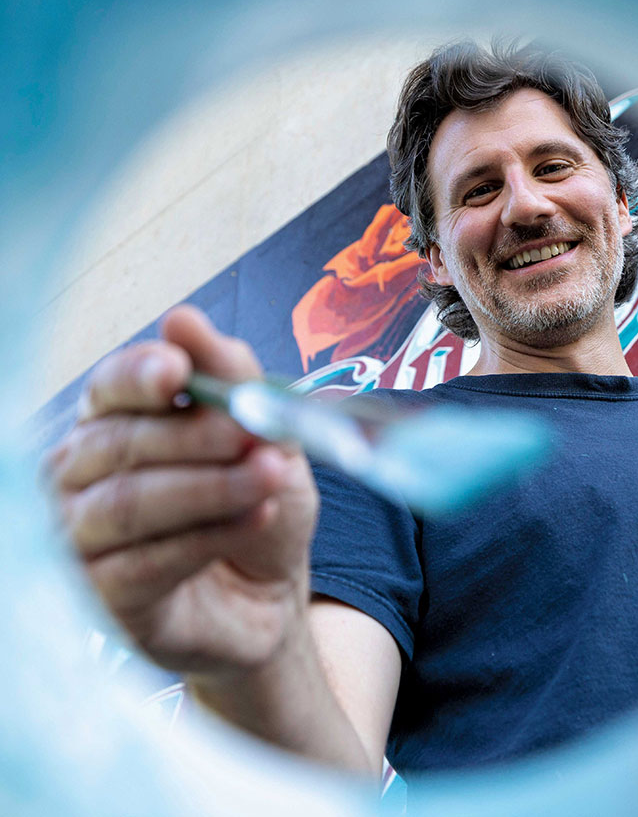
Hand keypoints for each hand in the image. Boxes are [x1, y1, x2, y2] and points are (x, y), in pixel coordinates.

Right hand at [46, 305, 319, 675]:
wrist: (271, 593)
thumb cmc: (257, 506)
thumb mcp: (264, 438)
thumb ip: (230, 379)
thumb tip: (182, 319)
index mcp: (117, 425)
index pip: (108, 390)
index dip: (138, 376)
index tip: (178, 370)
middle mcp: (83, 478)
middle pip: (118, 444)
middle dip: (194, 437)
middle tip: (253, 436)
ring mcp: (83, 542)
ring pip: (127, 503)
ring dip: (208, 487)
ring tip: (268, 477)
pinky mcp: (103, 601)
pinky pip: (143, 563)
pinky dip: (207, 537)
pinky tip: (256, 518)